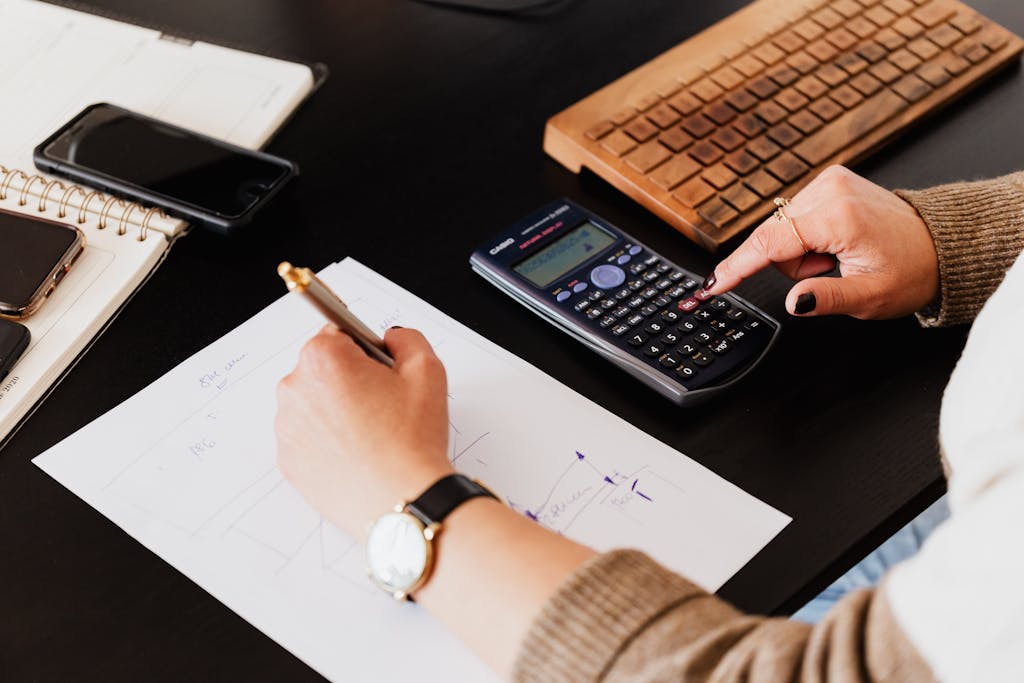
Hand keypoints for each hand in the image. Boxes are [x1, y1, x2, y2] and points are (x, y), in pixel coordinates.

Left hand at [275, 326, 453, 538]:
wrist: (402, 500)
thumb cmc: (412, 440)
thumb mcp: (428, 370)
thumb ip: (406, 339)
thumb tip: (391, 339)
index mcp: (323, 358)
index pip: (337, 333)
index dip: (365, 351)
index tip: (379, 371)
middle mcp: (295, 388)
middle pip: (321, 369)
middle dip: (348, 380)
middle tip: (382, 407)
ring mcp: (287, 427)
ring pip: (313, 404)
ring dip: (336, 411)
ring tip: (371, 435)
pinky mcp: (288, 461)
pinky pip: (307, 438)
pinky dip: (327, 442)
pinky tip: (356, 454)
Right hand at [703, 166, 939, 318]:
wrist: (938, 244)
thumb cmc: (911, 270)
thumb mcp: (871, 298)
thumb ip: (827, 300)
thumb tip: (794, 301)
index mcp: (840, 216)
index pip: (770, 243)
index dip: (737, 268)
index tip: (711, 285)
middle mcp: (830, 190)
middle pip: (773, 238)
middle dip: (793, 264)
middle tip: (830, 271)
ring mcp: (829, 181)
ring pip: (781, 230)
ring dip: (800, 252)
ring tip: (837, 257)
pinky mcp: (829, 181)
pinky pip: (793, 219)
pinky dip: (806, 238)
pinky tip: (834, 243)